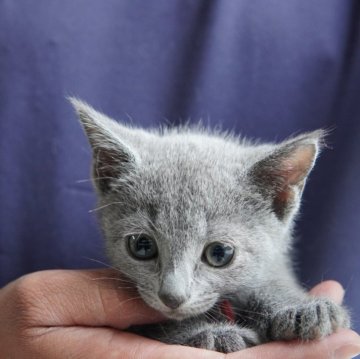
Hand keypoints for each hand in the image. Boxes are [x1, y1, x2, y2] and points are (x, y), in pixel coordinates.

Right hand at [0, 270, 357, 358]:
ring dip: (277, 358)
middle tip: (347, 341)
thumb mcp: (58, 302)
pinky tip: (257, 334)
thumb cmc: (19, 328)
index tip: (333, 341)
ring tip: (324, 340)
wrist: (1, 351)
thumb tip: (179, 302)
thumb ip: (118, 302)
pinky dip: (242, 353)